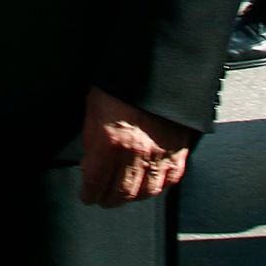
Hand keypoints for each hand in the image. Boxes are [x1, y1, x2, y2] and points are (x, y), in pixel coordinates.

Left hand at [79, 89, 192, 207]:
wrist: (156, 66)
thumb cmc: (121, 82)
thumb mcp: (93, 107)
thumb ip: (91, 139)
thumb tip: (89, 163)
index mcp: (109, 142)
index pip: (95, 183)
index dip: (89, 194)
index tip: (87, 196)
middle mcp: (134, 153)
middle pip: (121, 193)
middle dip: (109, 199)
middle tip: (104, 198)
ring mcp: (159, 154)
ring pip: (146, 192)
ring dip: (133, 197)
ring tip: (125, 194)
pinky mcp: (178, 150)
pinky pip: (170, 180)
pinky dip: (159, 186)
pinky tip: (151, 183)